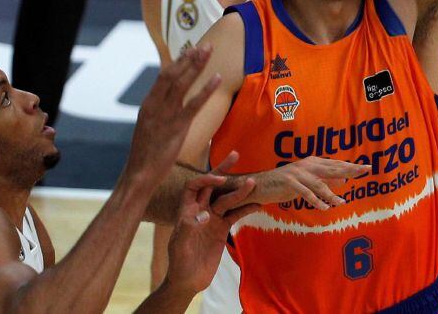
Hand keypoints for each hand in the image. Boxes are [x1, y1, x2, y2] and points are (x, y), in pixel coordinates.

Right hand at [126, 46, 220, 185]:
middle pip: (174, 74)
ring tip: (210, 52)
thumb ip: (159, 110)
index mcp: (148, 104)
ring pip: (183, 84)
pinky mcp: (177, 127)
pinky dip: (206, 89)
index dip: (179, 61)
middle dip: (190, 58)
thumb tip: (170, 98)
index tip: (191, 49)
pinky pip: (194, 104)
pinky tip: (217, 78)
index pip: (164, 75)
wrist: (140, 174)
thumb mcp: (150, 126)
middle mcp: (155, 105)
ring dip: (197, 66)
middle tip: (205, 45)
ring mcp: (165, 115)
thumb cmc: (147, 152)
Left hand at [163, 171, 260, 294]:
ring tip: (254, 183)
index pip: (195, 186)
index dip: (206, 179)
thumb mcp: (181, 245)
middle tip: (236, 156)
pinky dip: (246, 208)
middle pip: (213, 186)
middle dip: (224, 170)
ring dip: (240, 191)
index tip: (221, 180)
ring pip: (228, 199)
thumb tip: (206, 214)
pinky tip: (258, 204)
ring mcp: (213, 218)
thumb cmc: (179, 262)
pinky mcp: (222, 229)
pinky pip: (236, 214)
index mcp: (187, 210)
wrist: (188, 280)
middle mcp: (200, 210)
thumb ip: (191, 228)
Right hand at [252, 156, 371, 209]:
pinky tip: (324, 207)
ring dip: (331, 194)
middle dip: (349, 169)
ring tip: (341, 203)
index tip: (366, 167)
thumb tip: (343, 180)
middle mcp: (307, 165)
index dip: (350, 166)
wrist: (260, 185)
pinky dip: (315, 200)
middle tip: (365, 170)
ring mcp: (298, 173)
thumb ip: (324, 180)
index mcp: (312, 163)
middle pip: (332, 168)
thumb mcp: (307, 181)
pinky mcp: (289, 182)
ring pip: (319, 183)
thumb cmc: (285, 184)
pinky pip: (305, 192)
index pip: (335, 164)